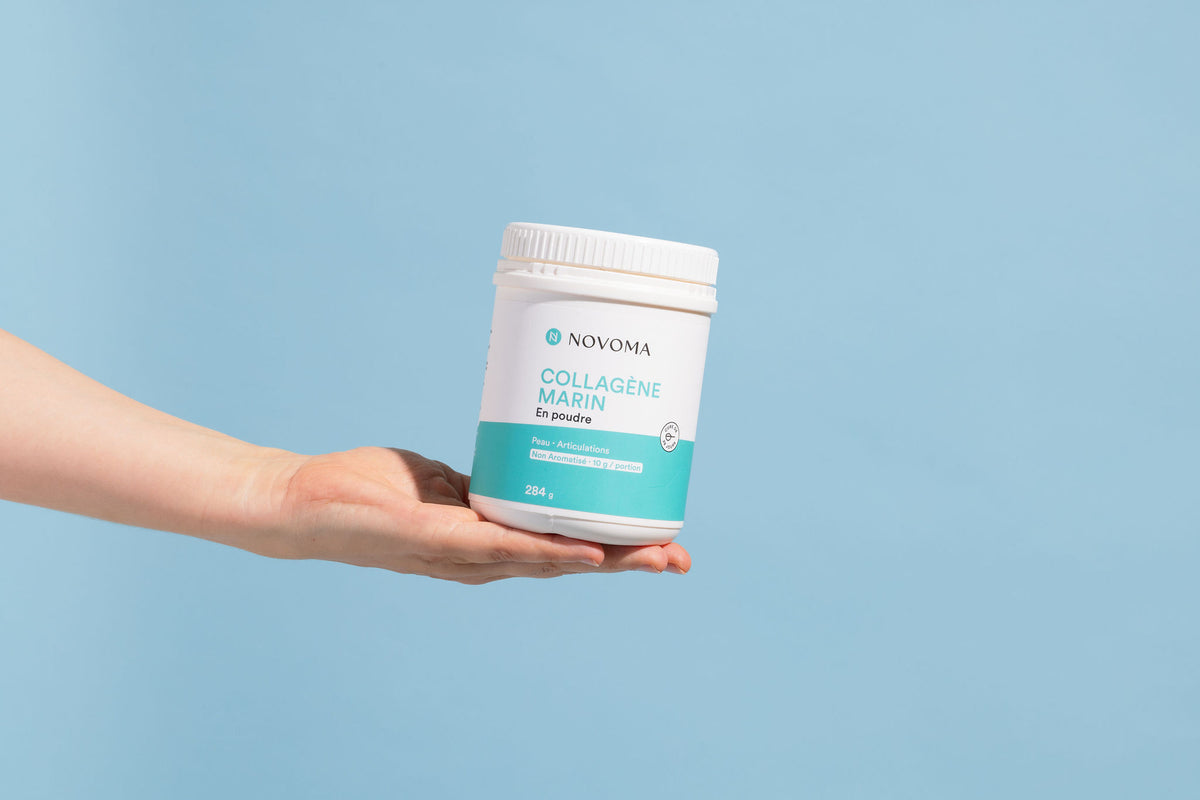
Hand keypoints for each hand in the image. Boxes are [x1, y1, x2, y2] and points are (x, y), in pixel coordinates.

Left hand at [267, 447, 691, 583]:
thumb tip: (515, 465)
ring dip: (605, 558)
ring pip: (547, 559)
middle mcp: (481, 558)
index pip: (561, 547)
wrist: (302, 503)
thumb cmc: (368, 492)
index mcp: (486, 542)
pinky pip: (502, 548)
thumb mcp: (440, 482)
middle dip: (627, 559)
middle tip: (680, 557)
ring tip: (654, 553)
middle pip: (569, 560)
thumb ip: (479, 483)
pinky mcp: (438, 542)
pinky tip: (585, 551)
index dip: (613, 548)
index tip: (662, 541)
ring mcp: (462, 554)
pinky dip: (548, 552)